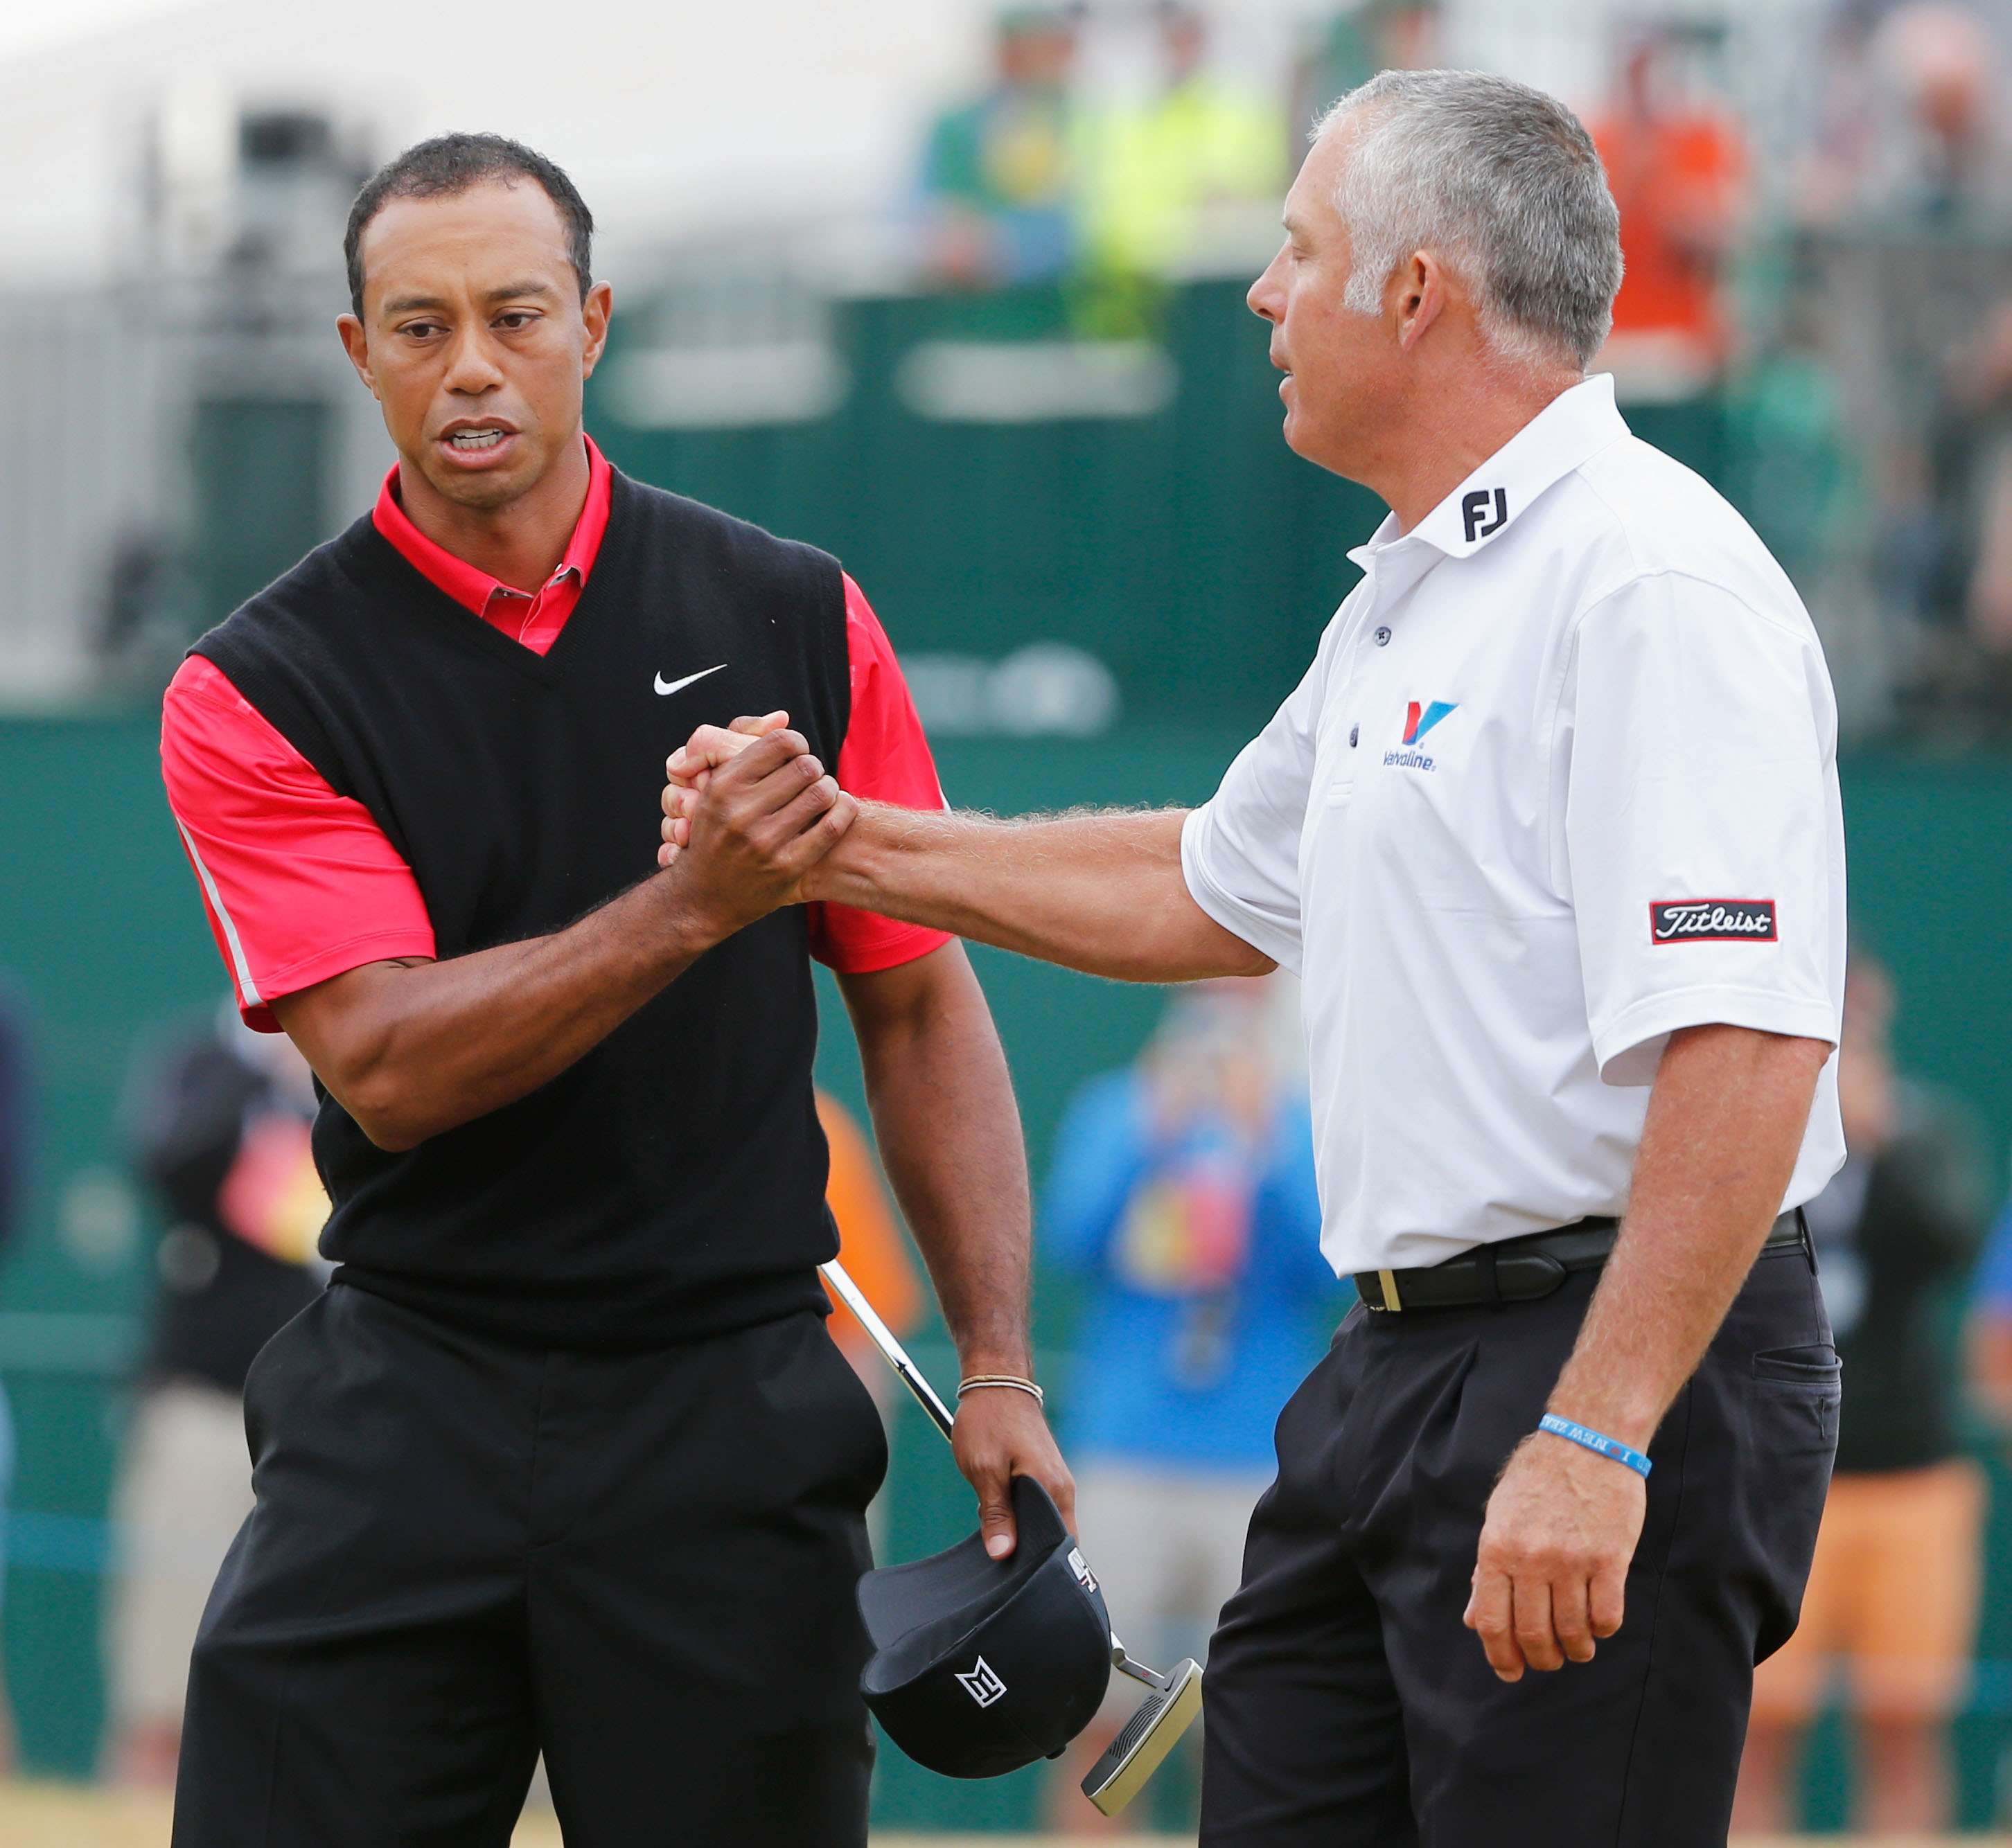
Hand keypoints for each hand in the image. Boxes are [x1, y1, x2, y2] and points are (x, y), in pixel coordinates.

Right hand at [657, 727, 854, 944]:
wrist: (702, 896)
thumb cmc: (714, 832)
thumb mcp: (714, 787)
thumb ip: (741, 746)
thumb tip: (783, 717)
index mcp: (722, 786)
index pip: (781, 742)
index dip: (797, 744)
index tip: (796, 755)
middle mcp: (741, 813)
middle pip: (806, 766)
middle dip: (813, 768)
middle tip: (811, 778)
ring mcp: (764, 842)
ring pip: (822, 793)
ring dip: (830, 789)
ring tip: (823, 794)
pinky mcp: (787, 867)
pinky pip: (832, 826)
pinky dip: (844, 811)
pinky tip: (839, 809)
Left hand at [951, 1384, 1075, 1560]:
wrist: (997, 1381)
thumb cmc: (989, 1421)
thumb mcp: (985, 1470)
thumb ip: (997, 1514)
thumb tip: (1003, 1555)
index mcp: (1054, 1489)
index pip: (1063, 1545)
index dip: (1044, 1566)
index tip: (1021, 1579)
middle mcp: (1062, 1487)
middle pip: (1054, 1537)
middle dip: (1030, 1552)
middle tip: (1001, 1560)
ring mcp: (1055, 1479)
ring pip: (1043, 1522)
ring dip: (1022, 1532)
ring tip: (997, 1539)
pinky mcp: (1044, 1473)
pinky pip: (1037, 1507)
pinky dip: (1020, 1516)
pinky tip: (998, 1517)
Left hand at [1463, 1427, 1645, 1681]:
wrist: (1587, 1441)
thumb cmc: (1537, 1479)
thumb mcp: (1498, 1517)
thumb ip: (1485, 1571)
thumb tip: (1472, 1620)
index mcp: (1497, 1548)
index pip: (1492, 1621)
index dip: (1500, 1656)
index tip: (1511, 1672)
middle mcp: (1531, 1558)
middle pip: (1533, 1635)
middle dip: (1541, 1659)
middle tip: (1548, 1660)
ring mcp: (1572, 1560)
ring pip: (1573, 1632)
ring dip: (1575, 1650)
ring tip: (1577, 1647)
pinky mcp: (1609, 1558)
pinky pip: (1607, 1617)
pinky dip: (1602, 1630)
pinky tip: (1599, 1623)